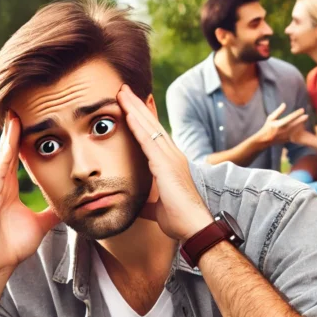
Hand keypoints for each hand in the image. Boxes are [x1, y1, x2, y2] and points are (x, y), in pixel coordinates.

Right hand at [0, 112, 59, 277]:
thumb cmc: (13, 246)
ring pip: (3, 157)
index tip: (27, 122)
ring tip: (13, 116)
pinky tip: (10, 140)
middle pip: (8, 153)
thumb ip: (53, 213)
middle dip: (13, 131)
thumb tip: (71, 205)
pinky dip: (5, 155)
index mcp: (9, 190)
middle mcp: (0, 186)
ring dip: (8, 137)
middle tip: (17, 109)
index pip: (16, 160)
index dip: (21, 141)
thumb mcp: (41, 225)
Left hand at [117, 84, 212, 241]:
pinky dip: (137, 126)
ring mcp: (170, 158)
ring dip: (134, 109)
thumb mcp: (158, 208)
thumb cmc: (179, 219)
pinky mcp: (166, 165)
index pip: (153, 135)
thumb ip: (149, 202)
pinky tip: (127, 114)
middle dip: (137, 106)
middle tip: (123, 89)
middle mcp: (172, 155)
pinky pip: (148, 141)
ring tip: (122, 93)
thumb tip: (139, 205)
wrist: (194, 227)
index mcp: (170, 162)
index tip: (129, 106)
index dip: (141, 119)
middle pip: (151, 124)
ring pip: (149, 127)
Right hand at [256, 103, 307, 146]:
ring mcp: (286, 136)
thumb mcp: (270, 118)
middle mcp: (283, 130)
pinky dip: (299, 130)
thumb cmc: (267, 127)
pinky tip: (302, 126)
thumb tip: (284, 104)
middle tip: (307, 115)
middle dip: (301, 120)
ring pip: (296, 130)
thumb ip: (278, 111)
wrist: (265, 140)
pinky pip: (295, 134)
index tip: (303, 110)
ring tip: (306, 119)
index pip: (290, 118)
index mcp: (279, 124)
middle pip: (295, 124)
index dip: (297, 113)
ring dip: (301, 125)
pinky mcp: (287, 139)